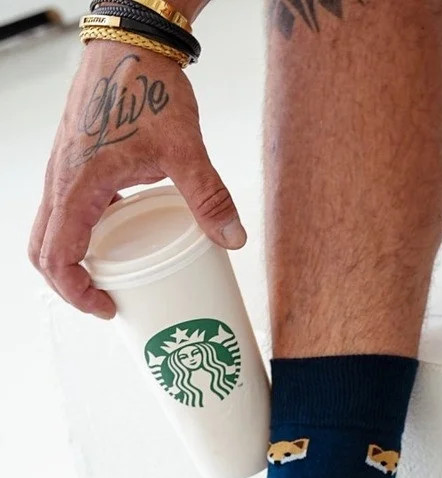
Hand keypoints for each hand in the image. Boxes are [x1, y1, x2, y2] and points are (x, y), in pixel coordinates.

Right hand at [29, 42, 245, 318]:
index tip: (107, 308)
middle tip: (108, 302)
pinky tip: (119, 239)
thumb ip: (209, 196)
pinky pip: (65, 211)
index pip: (57, 257)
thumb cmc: (147, 86)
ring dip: (73, 261)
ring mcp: (63, 171)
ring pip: (50, 231)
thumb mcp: (184, 148)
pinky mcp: (74, 163)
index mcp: (77, 185)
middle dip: (69, 286)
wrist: (131, 41)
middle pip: (44, 251)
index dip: (77, 293)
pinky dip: (80, 235)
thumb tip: (234, 239)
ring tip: (112, 278)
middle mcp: (60, 181)